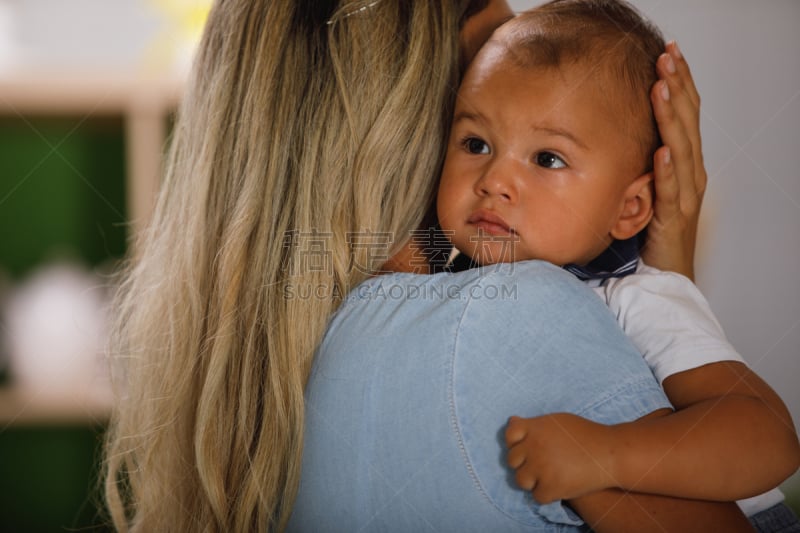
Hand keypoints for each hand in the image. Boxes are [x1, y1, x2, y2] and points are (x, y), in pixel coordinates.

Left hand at [505, 414, 616, 503]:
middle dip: (524, 463)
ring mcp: (541, 467)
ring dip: (532, 480)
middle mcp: (534, 446)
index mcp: (534, 428)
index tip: (528, 448)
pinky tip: (557, 487)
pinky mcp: (551, 487)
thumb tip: (512, 421)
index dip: (516, 443)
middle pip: (512, 460)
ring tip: (547, 477)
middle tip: (541, 465)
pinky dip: (546, 494)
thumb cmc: (585, 435)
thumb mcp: (558, 421)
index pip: (509, 436)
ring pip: (521, 480)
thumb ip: (534, 424)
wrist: (610, 453)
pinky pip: (537, 496)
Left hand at [642, 42, 705, 279]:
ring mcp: (685, 196)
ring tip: (661, 88)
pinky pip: (669, 191)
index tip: (668, 54)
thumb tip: (620, 131)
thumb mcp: (646, 186)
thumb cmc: (653, 231)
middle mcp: (691, 175)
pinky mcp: (673, 219)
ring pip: (680, 149)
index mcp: (685, 164)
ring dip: (671, 118)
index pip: (686, 115)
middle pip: (687, 123)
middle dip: (677, 88)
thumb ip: (641, 159)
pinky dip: (666, 170)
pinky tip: (661, 151)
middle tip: (666, 57)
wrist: (665, 275)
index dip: (680, 84)